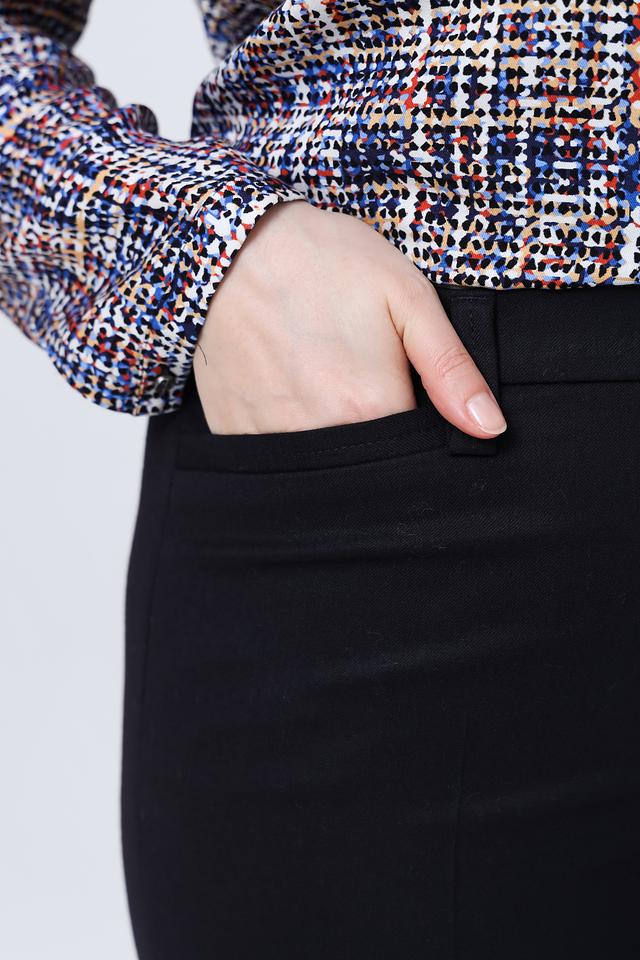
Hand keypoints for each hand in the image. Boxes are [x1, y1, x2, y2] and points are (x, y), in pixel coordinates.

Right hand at [193, 200, 506, 437]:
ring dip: (331, 433)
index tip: (403, 386)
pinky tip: (287, 385)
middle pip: (368, 465)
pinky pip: (276, 456)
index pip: (415, 453)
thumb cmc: (325, 263)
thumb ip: (452, 370)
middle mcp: (320, 439)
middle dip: (373, 429)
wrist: (230, 246)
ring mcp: (271, 442)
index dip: (418, 424)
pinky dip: (288, 432)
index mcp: (370, 409)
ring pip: (322, 464)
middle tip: (358, 373)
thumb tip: (491, 429)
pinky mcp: (235, 435)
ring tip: (321, 373)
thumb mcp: (406, 298)